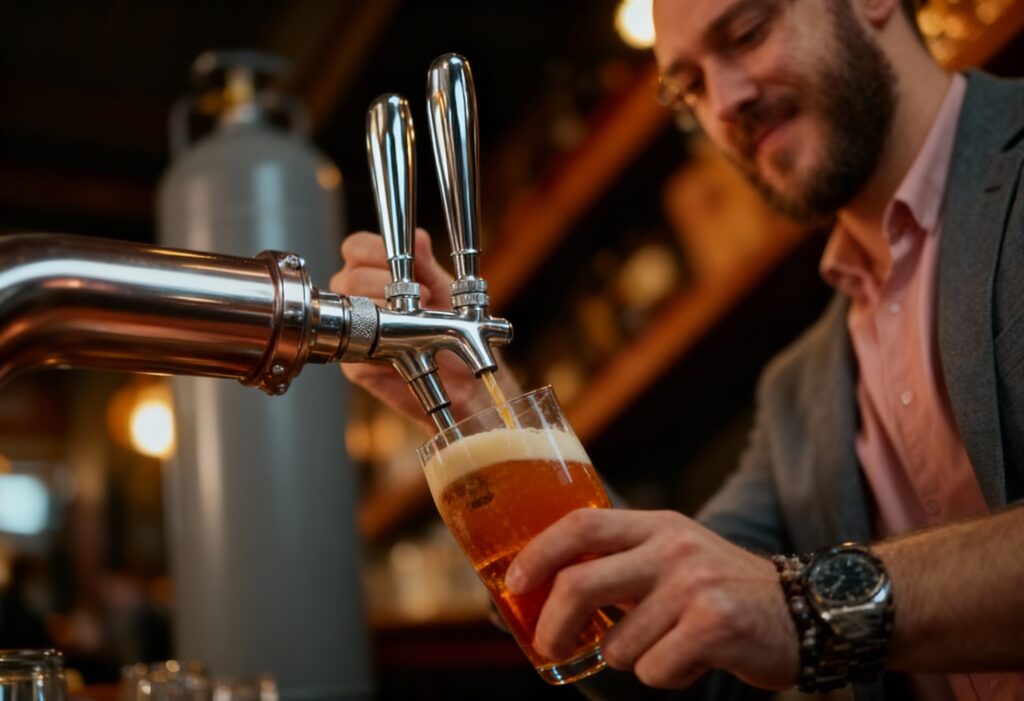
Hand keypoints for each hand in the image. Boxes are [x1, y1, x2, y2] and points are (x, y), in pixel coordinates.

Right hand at [329, 229, 512, 428]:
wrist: (463, 378)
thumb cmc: (450, 330)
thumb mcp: (443, 290)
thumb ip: (427, 264)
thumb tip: (419, 239)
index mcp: (375, 272)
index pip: (355, 248)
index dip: (371, 249)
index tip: (396, 262)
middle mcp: (358, 298)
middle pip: (347, 277)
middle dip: (382, 284)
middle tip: (419, 298)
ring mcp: (354, 331)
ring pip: (347, 310)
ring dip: (382, 312)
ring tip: (413, 322)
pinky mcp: (356, 364)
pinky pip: (355, 349)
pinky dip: (380, 348)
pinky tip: (401, 349)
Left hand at [504, 508, 797, 689]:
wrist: (805, 610)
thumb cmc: (722, 588)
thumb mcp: (674, 554)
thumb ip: (622, 562)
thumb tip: (547, 591)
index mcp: (657, 525)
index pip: (581, 525)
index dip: (539, 553)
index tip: (514, 584)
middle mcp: (673, 548)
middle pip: (580, 583)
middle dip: (553, 625)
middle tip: (550, 645)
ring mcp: (693, 585)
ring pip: (617, 643)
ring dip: (632, 658)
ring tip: (668, 644)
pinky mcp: (714, 625)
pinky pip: (653, 669)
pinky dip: (665, 675)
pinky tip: (694, 657)